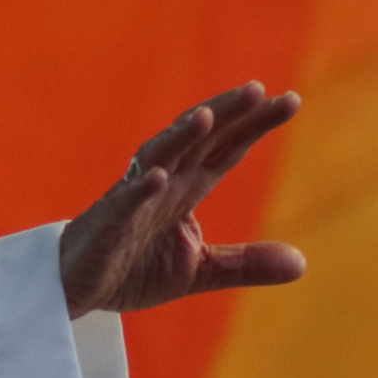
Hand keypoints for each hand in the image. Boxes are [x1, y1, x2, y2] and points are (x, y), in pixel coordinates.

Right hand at [59, 81, 304, 317]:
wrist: (76, 286)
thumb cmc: (133, 266)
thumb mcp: (200, 270)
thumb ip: (245, 264)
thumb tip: (301, 264)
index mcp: (187, 188)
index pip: (227, 147)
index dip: (255, 124)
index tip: (291, 100)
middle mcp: (163, 182)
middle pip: (197, 139)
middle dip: (226, 114)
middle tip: (259, 90)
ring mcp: (133, 199)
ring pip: (159, 157)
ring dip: (180, 136)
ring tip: (206, 117)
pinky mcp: (107, 224)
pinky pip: (123, 202)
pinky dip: (140, 189)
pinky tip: (158, 177)